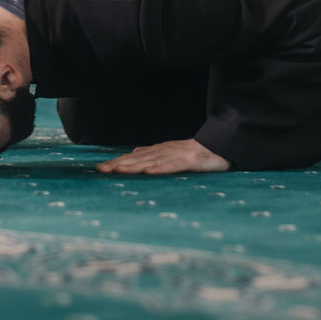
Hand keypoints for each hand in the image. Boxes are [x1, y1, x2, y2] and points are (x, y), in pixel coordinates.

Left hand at [95, 138, 231, 174]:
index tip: (100, 169)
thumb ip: (153, 154)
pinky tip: (148, 173)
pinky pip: (173, 165)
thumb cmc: (195, 152)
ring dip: (133, 166)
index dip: (117, 162)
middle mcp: (164, 151)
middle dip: (119, 164)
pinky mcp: (190, 160)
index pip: (133, 158)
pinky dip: (160, 169)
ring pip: (151, 161)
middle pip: (138, 159)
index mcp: (159, 151)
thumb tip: (134, 154)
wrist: (220, 146)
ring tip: (117, 170)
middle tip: (101, 171)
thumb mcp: (171, 153)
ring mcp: (177, 155)